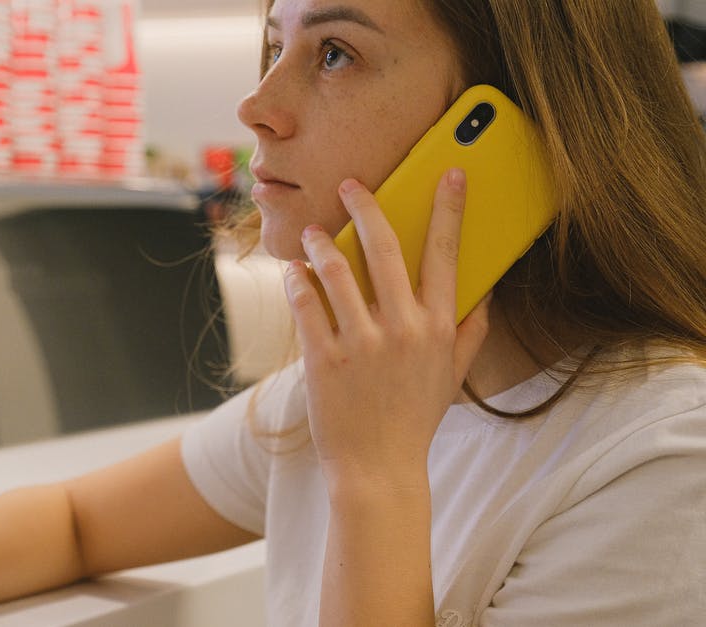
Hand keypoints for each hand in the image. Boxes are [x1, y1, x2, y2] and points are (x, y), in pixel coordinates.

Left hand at [283, 170, 490, 489]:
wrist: (378, 471)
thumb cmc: (413, 421)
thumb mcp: (451, 379)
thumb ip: (469, 335)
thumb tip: (482, 298)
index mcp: (437, 328)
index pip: (447, 254)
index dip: (448, 209)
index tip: (449, 175)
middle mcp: (402, 329)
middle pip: (386, 248)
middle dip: (368, 207)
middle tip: (352, 184)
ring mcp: (361, 343)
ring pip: (337, 271)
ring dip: (322, 243)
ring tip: (313, 232)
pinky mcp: (324, 359)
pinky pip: (306, 304)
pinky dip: (297, 281)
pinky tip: (293, 271)